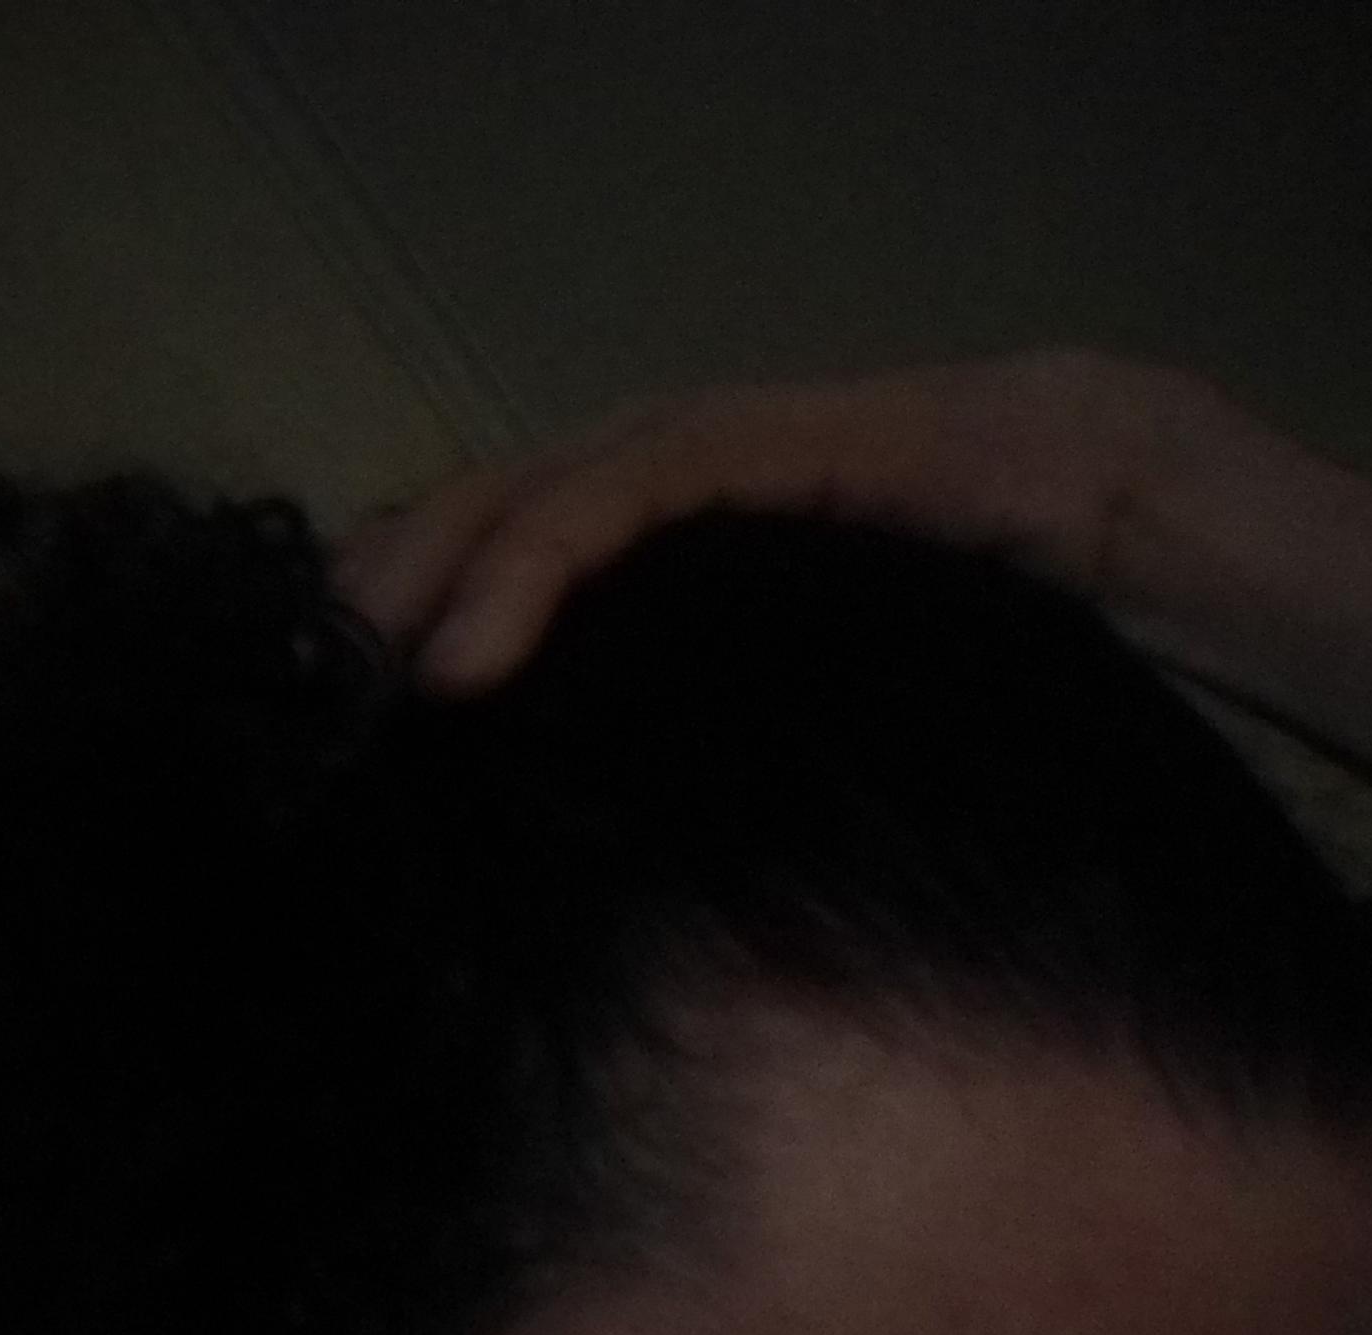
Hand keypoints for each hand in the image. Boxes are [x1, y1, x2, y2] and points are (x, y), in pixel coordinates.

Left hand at [331, 348, 1202, 691]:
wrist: (1096, 511)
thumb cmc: (939, 630)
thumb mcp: (772, 701)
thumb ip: (681, 740)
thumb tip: (596, 857)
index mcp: (645, 546)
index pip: (480, 567)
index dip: (388, 635)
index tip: (315, 742)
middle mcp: (648, 480)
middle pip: (462, 525)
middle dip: (363, 611)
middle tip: (275, 716)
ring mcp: (691, 447)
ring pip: (508, 497)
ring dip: (412, 589)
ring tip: (334, 689)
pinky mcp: (745, 440)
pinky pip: (609, 496)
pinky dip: (526, 569)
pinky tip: (463, 658)